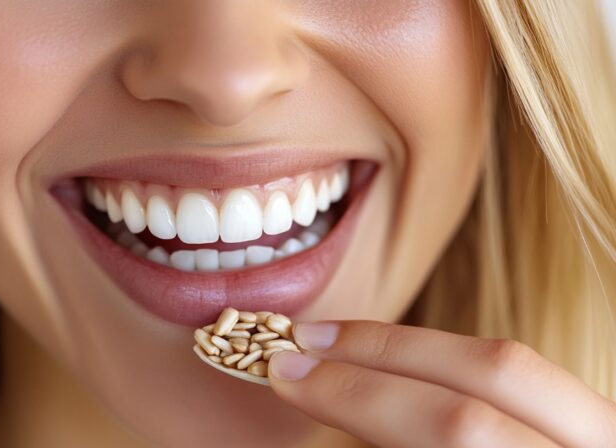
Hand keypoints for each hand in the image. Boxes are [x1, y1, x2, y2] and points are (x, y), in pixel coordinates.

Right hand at [267, 320, 615, 446]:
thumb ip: (409, 446)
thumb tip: (336, 409)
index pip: (459, 429)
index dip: (363, 394)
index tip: (291, 377)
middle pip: (491, 374)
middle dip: (378, 352)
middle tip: (302, 343)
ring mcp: (606, 437)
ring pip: (511, 362)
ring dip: (409, 346)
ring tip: (337, 339)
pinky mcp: (597, 428)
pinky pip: (519, 380)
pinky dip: (444, 365)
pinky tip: (397, 363)